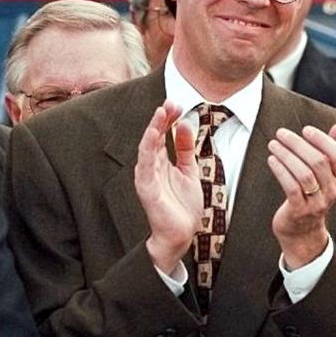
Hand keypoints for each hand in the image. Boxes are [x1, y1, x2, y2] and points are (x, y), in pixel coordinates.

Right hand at [134, 101, 202, 272]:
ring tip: (161, 111)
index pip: (163, 134)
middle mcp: (151, 166)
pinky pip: (145, 164)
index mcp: (161, 162)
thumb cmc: (182, 206)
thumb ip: (186, 149)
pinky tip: (153, 134)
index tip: (178, 104)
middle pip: (155, 136)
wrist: (181, 234)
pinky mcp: (146, 187)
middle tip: (171, 102)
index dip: (169, 119)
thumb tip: (185, 124)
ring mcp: (147, 176)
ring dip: (154, 128)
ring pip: (148, 146)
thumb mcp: (189, 171)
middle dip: (162, 118)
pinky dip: (148, 147)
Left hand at [267, 123, 335, 268]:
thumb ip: (332, 150)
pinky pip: (291, 187)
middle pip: (318, 162)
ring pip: (304, 174)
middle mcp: (331, 191)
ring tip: (273, 144)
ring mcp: (316, 203)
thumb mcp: (325, 175)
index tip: (305, 130)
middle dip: (298, 144)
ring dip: (286, 155)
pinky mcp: (299, 211)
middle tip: (281, 133)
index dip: (323, 140)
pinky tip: (272, 160)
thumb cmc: (312, 195)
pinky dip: (280, 171)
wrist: (302, 232)